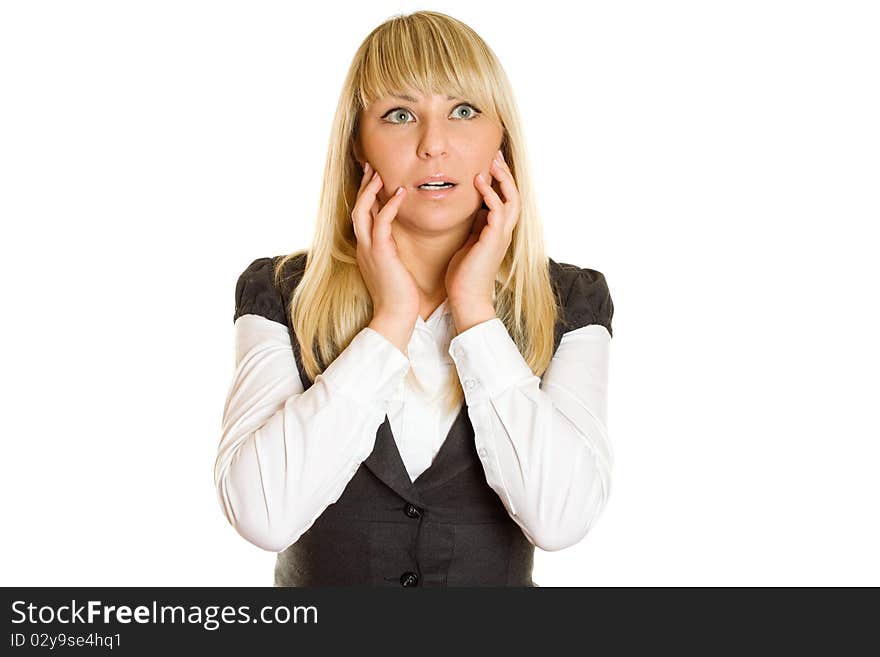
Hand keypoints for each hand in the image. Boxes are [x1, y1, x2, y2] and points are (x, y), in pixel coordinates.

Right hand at [352, 162, 419, 326]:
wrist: (395, 316)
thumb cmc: (400, 296)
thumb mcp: (393, 268)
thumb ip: (391, 252)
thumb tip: (397, 241)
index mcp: (367, 250)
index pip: (363, 216)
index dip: (366, 196)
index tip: (373, 179)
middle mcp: (364, 246)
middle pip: (358, 208)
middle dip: (363, 186)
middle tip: (370, 166)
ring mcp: (369, 249)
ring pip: (363, 211)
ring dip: (370, 190)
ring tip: (379, 172)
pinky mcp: (380, 252)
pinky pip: (381, 222)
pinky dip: (389, 205)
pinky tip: (400, 193)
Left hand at [445, 149, 520, 310]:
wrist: (466, 298)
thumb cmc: (463, 276)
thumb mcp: (469, 244)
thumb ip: (474, 228)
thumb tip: (474, 212)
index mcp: (497, 233)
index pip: (505, 200)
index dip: (500, 181)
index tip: (489, 164)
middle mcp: (503, 232)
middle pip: (514, 195)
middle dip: (505, 174)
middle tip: (495, 155)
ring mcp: (501, 235)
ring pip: (511, 199)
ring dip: (502, 178)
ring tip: (491, 161)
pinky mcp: (493, 239)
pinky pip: (497, 209)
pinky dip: (490, 193)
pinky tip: (478, 181)